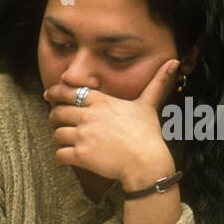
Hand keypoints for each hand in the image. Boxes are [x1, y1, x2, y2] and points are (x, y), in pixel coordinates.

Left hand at [44, 59, 179, 190]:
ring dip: (58, 138)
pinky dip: (61, 156)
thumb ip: (157, 83)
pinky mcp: (81, 155)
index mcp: (101, 102)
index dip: (56, 92)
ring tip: (64, 140)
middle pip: (58, 112)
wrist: (146, 162)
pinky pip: (59, 154)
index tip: (48, 94)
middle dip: (54, 116)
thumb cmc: (147, 133)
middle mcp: (89, 116)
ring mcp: (83, 136)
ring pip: (56, 134)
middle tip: (54, 120)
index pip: (71, 91)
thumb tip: (174, 62)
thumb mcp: (149, 105)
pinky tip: (67, 157)